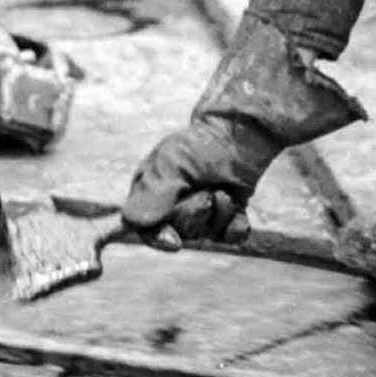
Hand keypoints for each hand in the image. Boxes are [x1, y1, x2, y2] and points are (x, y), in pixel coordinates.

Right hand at [122, 117, 277, 246]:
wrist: (241, 133)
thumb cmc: (201, 144)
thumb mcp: (173, 162)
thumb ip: (153, 192)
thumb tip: (134, 222)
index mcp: (151, 192)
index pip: (145, 228)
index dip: (158, 238)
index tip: (175, 243)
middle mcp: (174, 207)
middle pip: (180, 232)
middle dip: (196, 212)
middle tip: (206, 188)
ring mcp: (202, 213)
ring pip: (207, 234)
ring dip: (219, 211)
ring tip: (223, 188)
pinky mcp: (227, 216)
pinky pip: (230, 236)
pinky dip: (236, 224)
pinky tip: (238, 205)